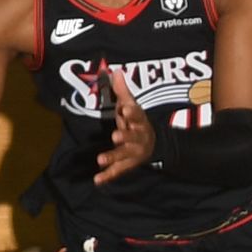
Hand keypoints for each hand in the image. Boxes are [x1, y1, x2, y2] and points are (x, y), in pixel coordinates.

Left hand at [93, 66, 155, 184]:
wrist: (154, 145)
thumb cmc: (137, 123)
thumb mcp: (132, 106)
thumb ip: (123, 91)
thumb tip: (115, 70)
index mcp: (140, 122)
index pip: (137, 116)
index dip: (132, 113)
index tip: (125, 108)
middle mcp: (139, 138)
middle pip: (133, 137)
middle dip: (125, 137)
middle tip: (115, 136)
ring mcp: (134, 153)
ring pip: (124, 155)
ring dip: (113, 157)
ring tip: (100, 159)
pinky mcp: (128, 165)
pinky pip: (118, 171)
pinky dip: (108, 176)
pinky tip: (97, 180)